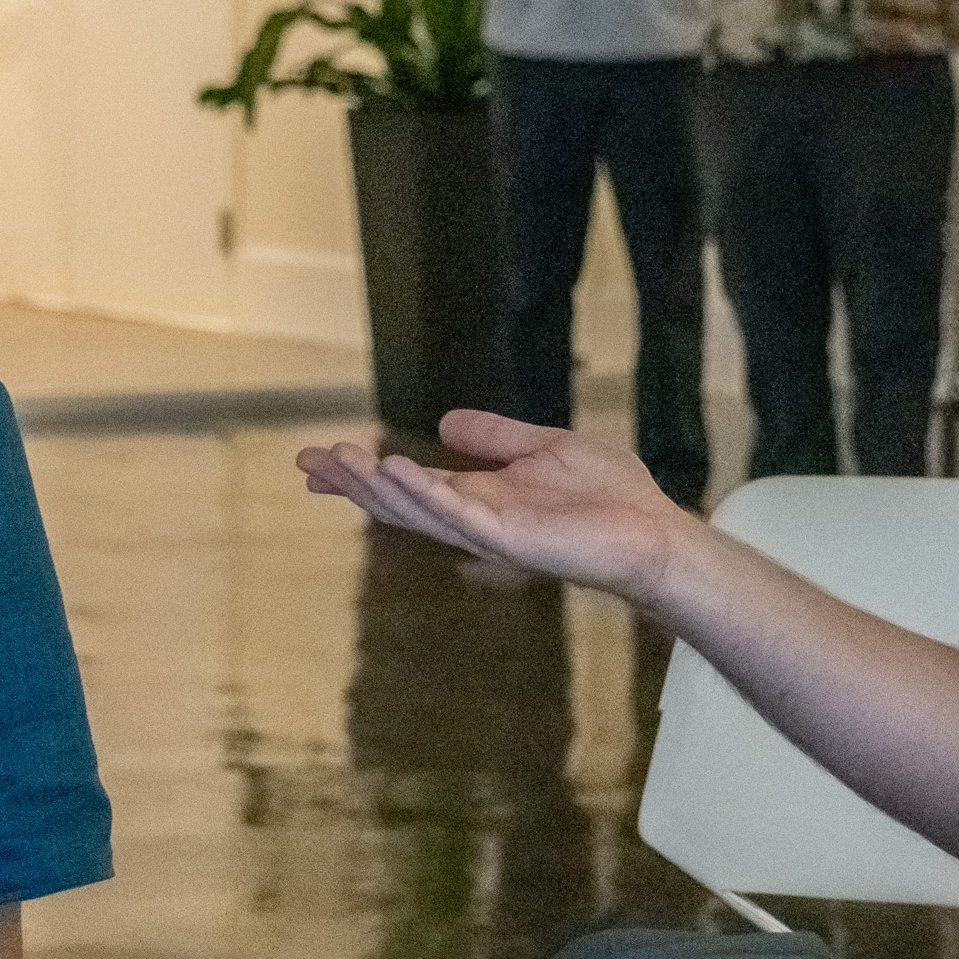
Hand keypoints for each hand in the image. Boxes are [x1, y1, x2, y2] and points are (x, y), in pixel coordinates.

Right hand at [297, 410, 695, 598]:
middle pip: (398, 502)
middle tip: (307, 461)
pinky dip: (424, 494)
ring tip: (339, 460)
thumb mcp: (544, 448)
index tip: (318, 459)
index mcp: (479, 498)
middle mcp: (474, 519)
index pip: (408, 486)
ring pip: (418, 510)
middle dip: (352, 483)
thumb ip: (495, 438)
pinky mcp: (509, 537)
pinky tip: (396, 470)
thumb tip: (444, 421)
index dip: (363, 475)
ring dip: (376, 487)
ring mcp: (488, 532)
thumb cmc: (609, 497)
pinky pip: (457, 515)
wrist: (651, 530)